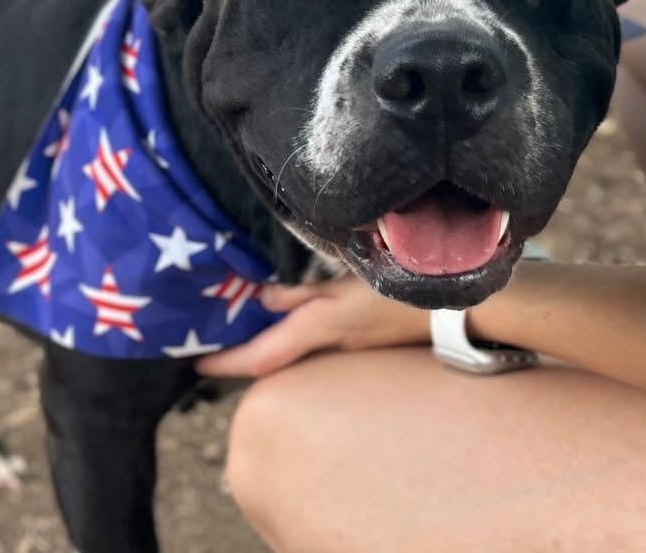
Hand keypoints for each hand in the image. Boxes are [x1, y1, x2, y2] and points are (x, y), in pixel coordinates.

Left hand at [196, 274, 430, 378]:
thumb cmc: (397, 290)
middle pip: (271, 360)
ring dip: (262, 348)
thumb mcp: (347, 281)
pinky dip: (289, 341)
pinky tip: (285, 326)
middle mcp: (325, 347)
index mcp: (318, 329)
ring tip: (238, 332)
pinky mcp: (355, 343)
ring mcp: (342, 349)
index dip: (227, 362)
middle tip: (212, 344)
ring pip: (290, 355)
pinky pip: (310, 348)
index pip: (261, 355)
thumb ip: (304, 292)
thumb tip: (264, 298)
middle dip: (240, 356)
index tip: (198, 364)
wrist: (447, 313)